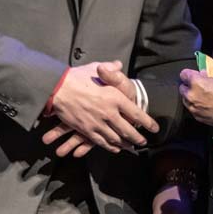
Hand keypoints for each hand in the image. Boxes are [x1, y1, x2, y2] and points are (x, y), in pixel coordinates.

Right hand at [44, 61, 158, 154]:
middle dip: (137, 137)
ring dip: (125, 144)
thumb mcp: (96, 68)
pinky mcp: (86, 130)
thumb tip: (118, 65)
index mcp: (115, 97)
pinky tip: (115, 148)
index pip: (136, 113)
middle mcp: (109, 112)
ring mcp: (98, 123)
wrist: (57, 88)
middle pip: (128, 130)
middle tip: (143, 141)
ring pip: (116, 139)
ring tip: (132, 147)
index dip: (147, 122)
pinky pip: (101, 141)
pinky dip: (110, 146)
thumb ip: (110, 69)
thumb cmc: (76, 77)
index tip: (154, 128)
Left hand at [179, 68, 212, 125]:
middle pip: (182, 88)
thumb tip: (201, 75)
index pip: (183, 74)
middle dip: (188, 86)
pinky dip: (196, 106)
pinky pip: (192, 109)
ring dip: (190, 97)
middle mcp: (191, 94)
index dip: (188, 74)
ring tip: (200, 96)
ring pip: (185, 100)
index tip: (191, 75)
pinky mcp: (196, 116)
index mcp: (195, 82)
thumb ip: (205, 77)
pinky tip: (204, 105)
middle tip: (195, 86)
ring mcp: (193, 106)